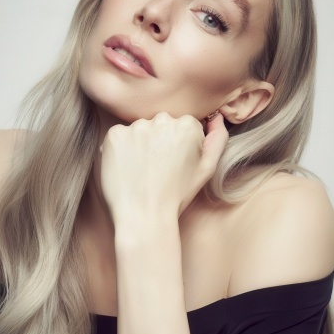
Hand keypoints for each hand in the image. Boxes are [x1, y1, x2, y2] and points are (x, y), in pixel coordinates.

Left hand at [98, 111, 227, 224]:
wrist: (145, 216)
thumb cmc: (178, 195)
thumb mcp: (207, 169)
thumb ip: (218, 138)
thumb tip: (217, 117)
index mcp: (187, 125)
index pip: (182, 126)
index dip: (178, 146)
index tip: (173, 164)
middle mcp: (162, 120)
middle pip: (160, 125)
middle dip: (159, 141)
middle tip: (157, 169)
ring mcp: (137, 127)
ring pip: (139, 131)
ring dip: (139, 145)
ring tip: (141, 171)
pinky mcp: (115, 135)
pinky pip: (118, 136)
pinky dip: (120, 150)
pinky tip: (126, 168)